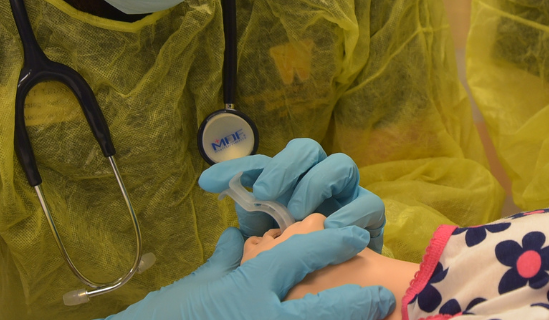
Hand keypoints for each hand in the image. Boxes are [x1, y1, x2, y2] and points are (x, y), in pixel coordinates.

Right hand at [107, 226, 394, 319]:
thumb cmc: (168, 315)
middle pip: (325, 308)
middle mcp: (264, 314)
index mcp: (249, 285)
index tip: (353, 236)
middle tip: (380, 297)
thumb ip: (225, 259)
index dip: (330, 244)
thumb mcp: (197, 283)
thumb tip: (240, 235)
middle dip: (356, 302)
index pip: (299, 256)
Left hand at [199, 138, 386, 250]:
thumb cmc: (299, 262)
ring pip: (341, 166)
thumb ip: (251, 234)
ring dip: (317, 184)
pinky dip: (352, 213)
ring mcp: (347, 195)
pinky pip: (369, 204)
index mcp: (290, 185)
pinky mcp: (370, 217)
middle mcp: (319, 181)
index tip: (212, 183)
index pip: (263, 163)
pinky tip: (334, 228)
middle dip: (284, 167)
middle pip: (307, 150)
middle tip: (266, 194)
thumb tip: (231, 229)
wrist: (338, 285)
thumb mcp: (268, 248)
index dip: (238, 168)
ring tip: (299, 212)